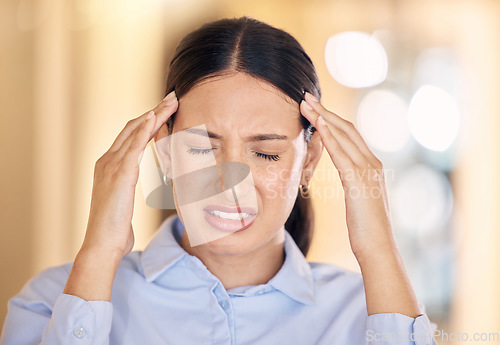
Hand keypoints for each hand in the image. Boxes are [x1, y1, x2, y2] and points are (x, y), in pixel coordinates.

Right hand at [81, 91, 177, 258]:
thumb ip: (127, 186)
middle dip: (154, 110)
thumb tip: (133, 184)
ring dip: (154, 114)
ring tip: (172, 101)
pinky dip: (144, 130)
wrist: (102, 244)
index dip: (148, 120)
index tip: (165, 109)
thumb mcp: (122, 200)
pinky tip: (154, 117)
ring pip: (135, 131)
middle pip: (133, 127)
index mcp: (109, 165)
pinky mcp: (119, 174)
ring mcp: (111, 165)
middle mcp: (107, 160)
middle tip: (173, 97)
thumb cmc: (114, 227)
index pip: (131, 135)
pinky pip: (133, 147)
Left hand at [300, 92, 395, 260]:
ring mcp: (368, 171)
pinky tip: (317, 123)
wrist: (378, 248)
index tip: (315, 108)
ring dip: (323, 117)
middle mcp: (372, 163)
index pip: (351, 135)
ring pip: (344, 136)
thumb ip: (354, 182)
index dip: (332, 120)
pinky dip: (329, 136)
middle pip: (347, 129)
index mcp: (372, 167)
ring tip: (305, 104)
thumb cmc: (366, 228)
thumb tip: (346, 175)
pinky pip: (341, 153)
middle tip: (306, 97)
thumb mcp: (359, 199)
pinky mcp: (359, 181)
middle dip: (325, 111)